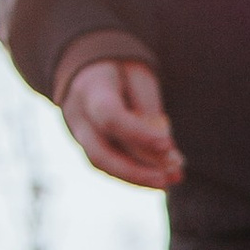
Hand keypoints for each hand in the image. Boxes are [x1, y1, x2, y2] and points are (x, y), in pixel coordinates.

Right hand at [62, 58, 185, 188]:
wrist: (89, 70)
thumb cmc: (120, 71)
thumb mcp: (139, 77)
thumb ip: (149, 109)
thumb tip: (165, 151)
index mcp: (90, 88)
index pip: (109, 116)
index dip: (138, 134)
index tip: (168, 145)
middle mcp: (77, 115)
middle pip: (100, 153)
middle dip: (136, 171)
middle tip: (169, 178)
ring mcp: (77, 134)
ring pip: (103, 165)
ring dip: (138, 177)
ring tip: (171, 179)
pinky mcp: (86, 146)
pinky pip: (108, 165)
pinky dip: (134, 173)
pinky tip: (161, 176)